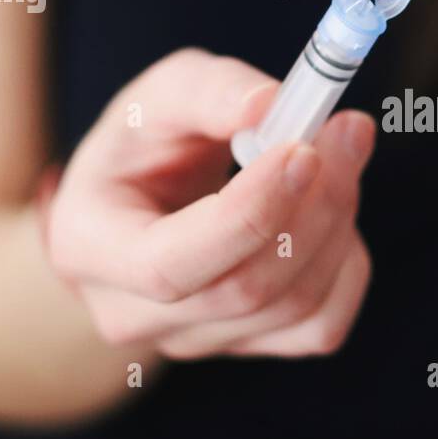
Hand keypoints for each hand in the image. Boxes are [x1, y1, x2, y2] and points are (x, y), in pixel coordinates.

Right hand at [45, 48, 374, 357]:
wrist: (145, 199)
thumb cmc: (145, 144)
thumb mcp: (158, 96)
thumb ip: (209, 91)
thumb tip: (270, 107)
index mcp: (90, 248)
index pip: (169, 266)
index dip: (247, 215)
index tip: (302, 150)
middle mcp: (134, 314)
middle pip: (244, 290)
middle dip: (313, 206)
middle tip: (347, 130)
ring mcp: (193, 342)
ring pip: (294, 307)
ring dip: (338, 222)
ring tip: (341, 154)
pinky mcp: (248, 347)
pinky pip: (321, 326)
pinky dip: (348, 265)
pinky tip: (334, 213)